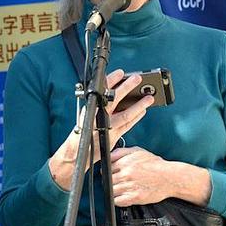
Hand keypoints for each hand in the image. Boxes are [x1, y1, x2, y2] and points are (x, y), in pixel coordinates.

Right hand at [47, 70, 154, 189]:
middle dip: (127, 88)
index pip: (101, 92)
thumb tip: (115, 93)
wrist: (77, 153)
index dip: (111, 81)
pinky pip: (127, 126)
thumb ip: (99, 106)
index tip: (120, 72)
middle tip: (137, 79)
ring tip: (149, 97)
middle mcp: (97, 118)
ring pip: (125, 114)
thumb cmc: (82, 132)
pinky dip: (136, 117)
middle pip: (114, 100)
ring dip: (138, 105)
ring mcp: (106, 128)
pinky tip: (143, 111)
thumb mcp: (87, 115)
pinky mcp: (113, 137)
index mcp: (90, 110)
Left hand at [109, 147, 175, 206]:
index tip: (114, 174)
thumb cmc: (155, 165)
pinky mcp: (135, 197)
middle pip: (108, 181)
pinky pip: (117, 201)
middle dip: (112, 181)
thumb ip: (121, 152)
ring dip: (115, 191)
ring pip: (111, 191)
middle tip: (120, 182)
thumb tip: (109, 156)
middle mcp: (126, 174)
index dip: (110, 172)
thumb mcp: (138, 151)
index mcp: (125, 162)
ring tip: (125, 189)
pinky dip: (119, 200)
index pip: (106, 168)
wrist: (170, 177)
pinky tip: (125, 196)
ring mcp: (130, 186)